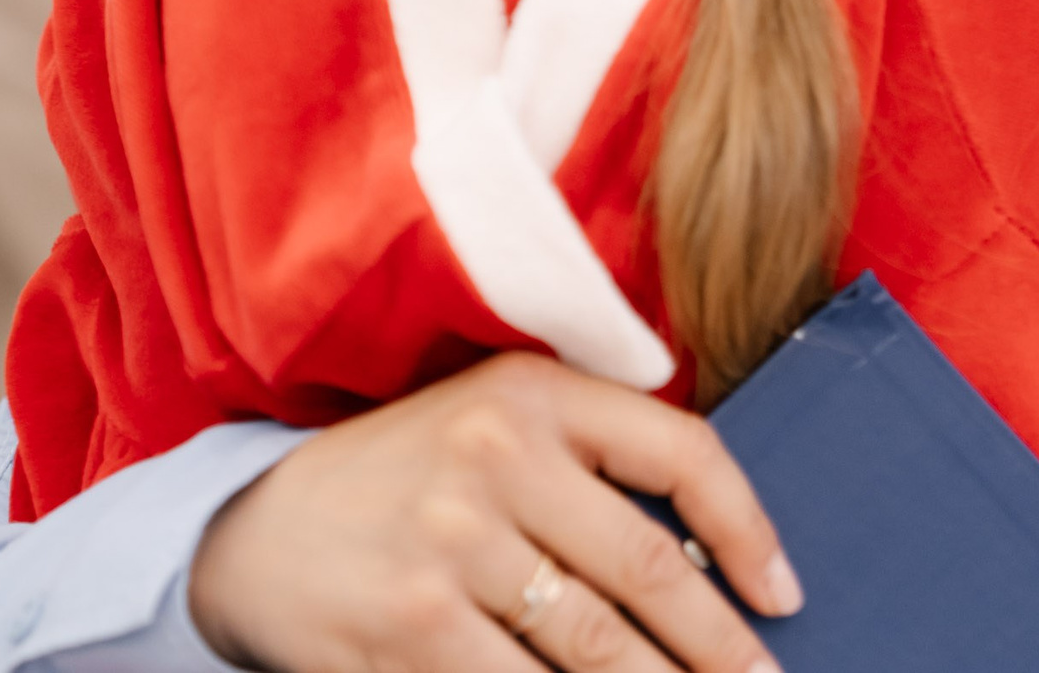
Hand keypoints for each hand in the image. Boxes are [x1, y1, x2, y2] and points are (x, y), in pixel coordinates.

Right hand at [190, 353, 800, 672]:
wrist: (253, 529)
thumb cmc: (405, 476)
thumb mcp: (492, 421)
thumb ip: (590, 457)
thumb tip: (719, 558)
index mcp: (532, 392)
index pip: (680, 451)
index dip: (749, 532)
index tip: (784, 598)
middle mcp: (495, 455)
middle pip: (649, 572)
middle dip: (724, 649)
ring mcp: (449, 547)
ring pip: (597, 652)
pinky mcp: (409, 630)